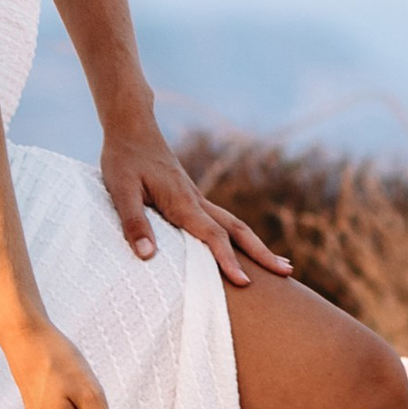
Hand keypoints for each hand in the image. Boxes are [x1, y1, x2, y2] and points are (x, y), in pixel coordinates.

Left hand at [99, 125, 295, 292]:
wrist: (131, 125)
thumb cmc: (123, 158)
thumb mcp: (120, 191)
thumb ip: (134, 223)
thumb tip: (147, 257)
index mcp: (182, 202)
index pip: (213, 235)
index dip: (228, 260)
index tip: (245, 283)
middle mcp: (195, 200)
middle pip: (237, 230)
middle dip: (262, 253)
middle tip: (288, 272)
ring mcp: (195, 197)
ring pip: (233, 224)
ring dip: (256, 245)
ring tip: (279, 264)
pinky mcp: (189, 196)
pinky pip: (221, 220)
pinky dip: (238, 237)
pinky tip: (240, 246)